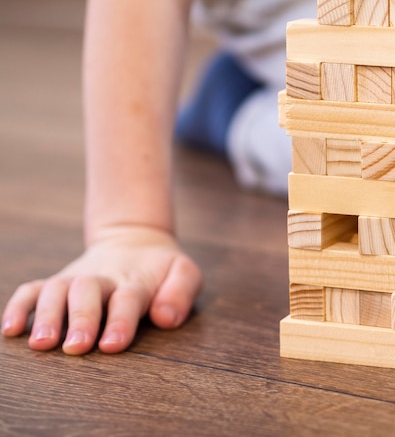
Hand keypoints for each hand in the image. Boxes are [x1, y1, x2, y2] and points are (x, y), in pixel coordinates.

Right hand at [2, 226, 201, 354]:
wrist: (135, 240)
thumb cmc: (162, 269)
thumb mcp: (184, 272)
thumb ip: (180, 292)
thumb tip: (165, 318)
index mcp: (135, 280)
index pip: (127, 298)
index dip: (120, 321)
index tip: (111, 346)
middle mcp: (102, 278)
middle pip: (87, 292)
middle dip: (81, 319)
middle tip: (76, 347)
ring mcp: (76, 278)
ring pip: (56, 290)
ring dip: (46, 315)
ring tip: (40, 344)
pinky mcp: (58, 282)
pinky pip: (32, 289)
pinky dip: (19, 306)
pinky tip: (9, 330)